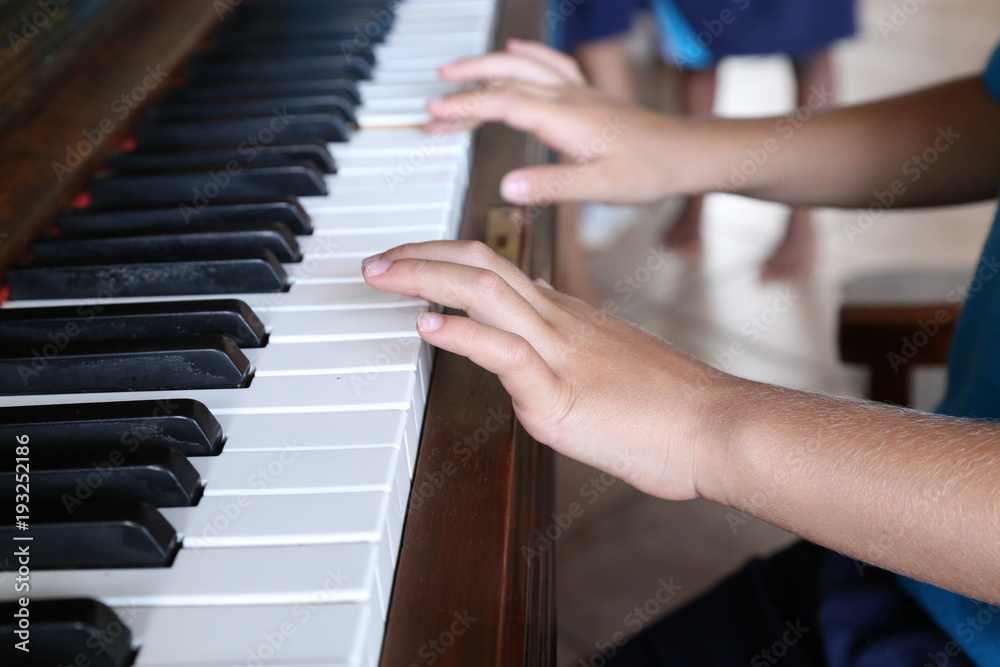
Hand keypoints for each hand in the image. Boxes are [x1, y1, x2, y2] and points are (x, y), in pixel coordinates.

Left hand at [362, 241, 741, 500]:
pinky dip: (462, 334)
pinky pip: (505, 352)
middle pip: (480, 264)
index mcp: (567, 316)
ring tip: (382, 275)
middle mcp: (559, 322)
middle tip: (378, 258)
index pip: (497, 267)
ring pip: (485, 292)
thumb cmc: (670, 404)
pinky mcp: (562, 394)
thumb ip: (569, 350)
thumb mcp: (610, 362)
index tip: (412, 260)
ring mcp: (559, 353)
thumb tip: (534, 347)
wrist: (715, 424)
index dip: (446, 257)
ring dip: (424, 278)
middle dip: (420, 255)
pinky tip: (428, 326)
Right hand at [425, 41, 699, 205]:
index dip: (465, 107)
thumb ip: (551, 185)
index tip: (434, 114)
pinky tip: (516, 51)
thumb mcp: (599, 186)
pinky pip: (551, 64)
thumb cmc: (649, 169)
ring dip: (486, 66)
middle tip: (433, 99)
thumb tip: (508, 187)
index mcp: (565, 118)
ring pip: (523, 67)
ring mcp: (579, 93)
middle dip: (465, 86)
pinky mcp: (588, 96)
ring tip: (455, 71)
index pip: (503, 104)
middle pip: (506, 78)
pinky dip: (526, 56)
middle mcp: (569, 98)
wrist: (686, 154)